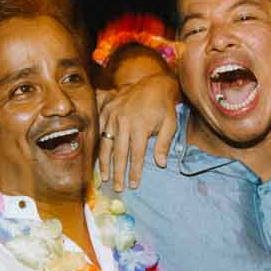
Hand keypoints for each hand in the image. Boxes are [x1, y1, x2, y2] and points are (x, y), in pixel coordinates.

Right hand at [96, 71, 180, 191]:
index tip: (134, 185)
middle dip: (118, 173)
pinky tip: (99, 158)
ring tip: (105, 178)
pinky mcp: (107, 110)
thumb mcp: (170, 124)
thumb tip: (161, 164)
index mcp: (140, 126)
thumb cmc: (164, 106)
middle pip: (119, 153)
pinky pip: (100, 130)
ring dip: (105, 163)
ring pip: (106, 144)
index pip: (136, 155)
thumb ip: (164, 144)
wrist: (153, 83)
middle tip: (118, 188)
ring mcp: (113, 115)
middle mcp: (124, 122)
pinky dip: (99, 145)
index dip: (135, 171)